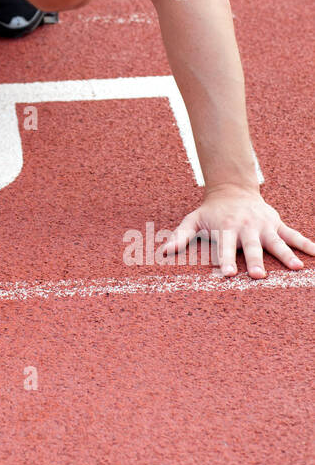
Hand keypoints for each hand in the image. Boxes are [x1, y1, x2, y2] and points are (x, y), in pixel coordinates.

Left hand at [157, 187, 314, 278]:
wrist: (232, 188)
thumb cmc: (211, 212)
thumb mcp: (192, 220)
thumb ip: (180, 236)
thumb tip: (164, 252)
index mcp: (226, 228)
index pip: (225, 248)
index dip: (226, 261)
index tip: (229, 274)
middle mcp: (246, 228)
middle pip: (252, 247)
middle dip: (256, 261)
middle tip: (259, 276)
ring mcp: (264, 226)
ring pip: (277, 242)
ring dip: (286, 255)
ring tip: (296, 269)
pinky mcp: (277, 224)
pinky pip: (294, 235)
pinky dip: (307, 244)